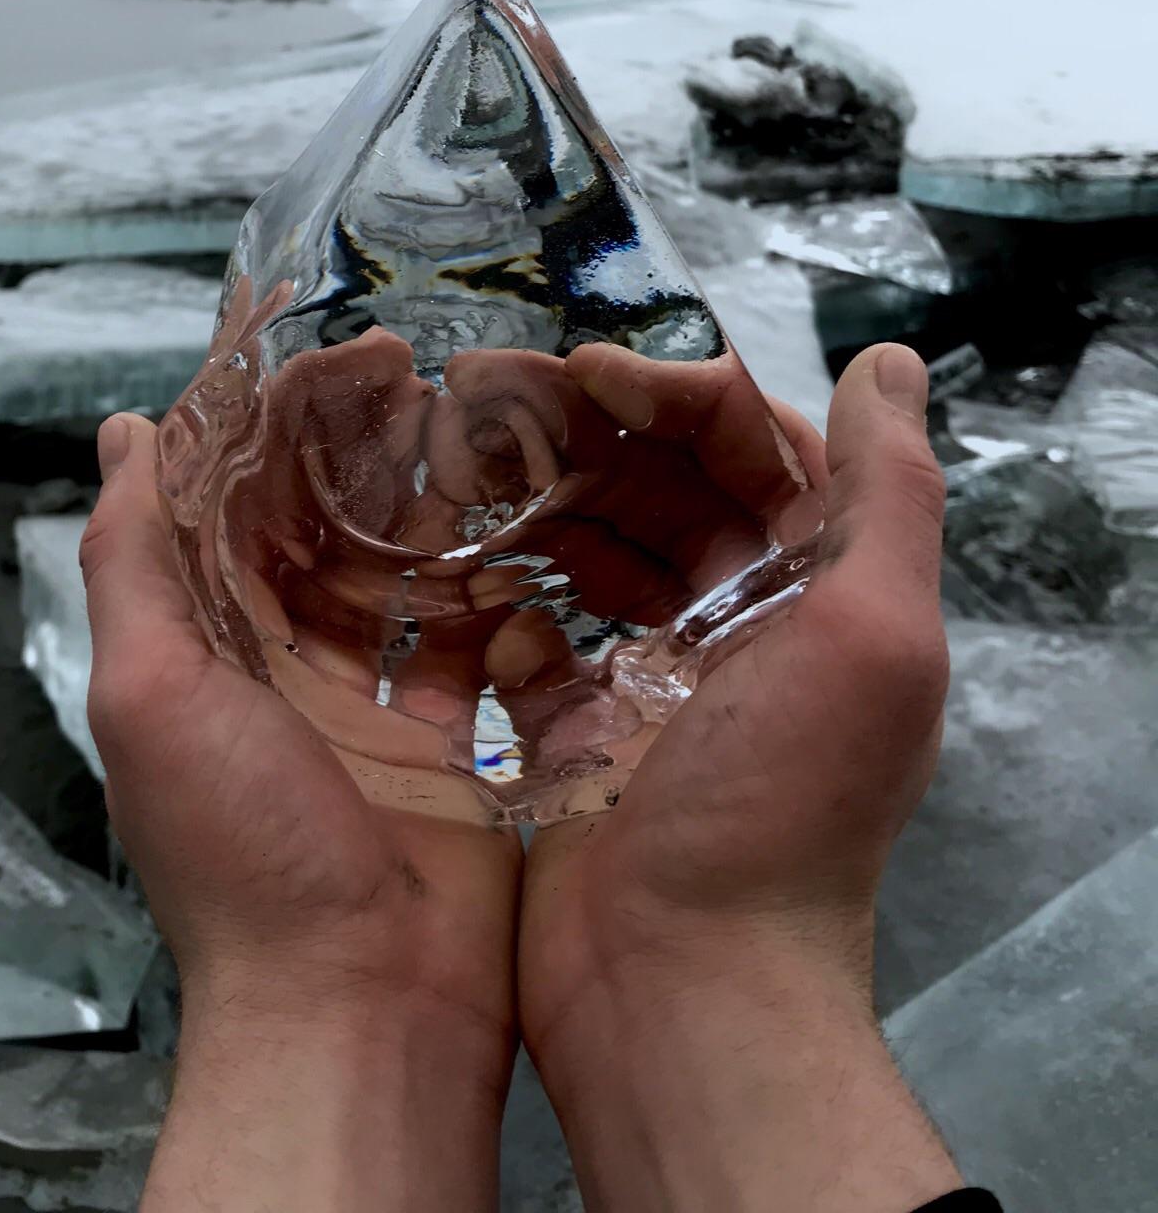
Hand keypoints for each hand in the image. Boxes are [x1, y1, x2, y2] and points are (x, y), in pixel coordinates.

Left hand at [82, 411, 519, 1212]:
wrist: (357, 1011)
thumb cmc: (245, 854)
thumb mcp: (152, 694)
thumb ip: (133, 562)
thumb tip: (122, 436)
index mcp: (200, 644)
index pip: (229, 492)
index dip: (274, 413)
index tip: (338, 352)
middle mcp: (275, 662)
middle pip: (313, 515)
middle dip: (355, 436)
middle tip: (421, 367)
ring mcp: (362, 700)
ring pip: (391, 564)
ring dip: (423, 491)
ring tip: (476, 422)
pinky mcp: (442, 739)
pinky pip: (463, 637)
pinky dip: (485, 580)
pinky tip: (521, 522)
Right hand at [519, 342, 961, 1212]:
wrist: (683, 988)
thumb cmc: (780, 802)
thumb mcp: (871, 636)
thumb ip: (889, 491)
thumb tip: (886, 359)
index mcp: (820, 595)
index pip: (754, 450)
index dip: (676, 394)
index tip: (583, 370)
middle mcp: (743, 629)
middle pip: (665, 489)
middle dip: (589, 433)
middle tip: (489, 396)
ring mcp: (653, 683)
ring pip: (595, 552)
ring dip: (538, 500)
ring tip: (459, 460)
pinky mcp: (575, 734)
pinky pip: (534, 638)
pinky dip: (502, 598)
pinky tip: (462, 571)